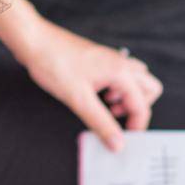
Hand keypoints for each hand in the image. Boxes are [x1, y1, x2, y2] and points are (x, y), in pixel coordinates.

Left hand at [8, 18, 163, 151]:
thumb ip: (101, 123)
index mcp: (120, 72)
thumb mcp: (79, 100)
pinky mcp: (100, 60)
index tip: (125, 141)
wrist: (35, 41)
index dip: (137, 126)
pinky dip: (116, 89)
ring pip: (136, 80)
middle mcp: (120, 63)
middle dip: (138, 108)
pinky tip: (98, 95)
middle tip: (120, 120)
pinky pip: (120, 76)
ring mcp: (111, 60)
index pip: (142, 105)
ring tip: (108, 107)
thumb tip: (117, 143)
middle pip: (149, 89)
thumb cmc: (54, 63)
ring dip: (128, 97)